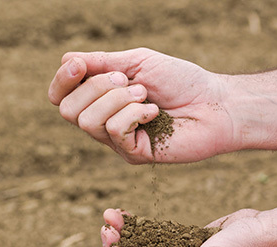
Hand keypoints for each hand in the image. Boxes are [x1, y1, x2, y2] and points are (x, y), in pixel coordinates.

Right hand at [49, 48, 237, 163]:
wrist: (215, 104)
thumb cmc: (182, 81)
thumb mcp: (138, 62)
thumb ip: (102, 62)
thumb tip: (67, 62)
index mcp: (101, 99)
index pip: (60, 97)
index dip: (61, 80)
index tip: (79, 66)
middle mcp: (104, 122)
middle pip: (68, 110)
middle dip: (97, 87)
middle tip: (130, 81)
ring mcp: (118, 141)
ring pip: (88, 121)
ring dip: (118, 99)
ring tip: (145, 95)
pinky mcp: (133, 154)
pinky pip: (114, 130)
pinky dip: (134, 113)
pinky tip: (154, 112)